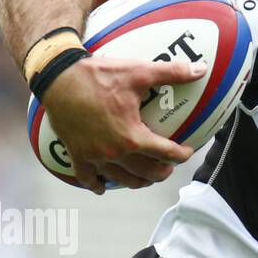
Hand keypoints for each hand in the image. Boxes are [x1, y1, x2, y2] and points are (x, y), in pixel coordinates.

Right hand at [41, 54, 204, 191]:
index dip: (182, 155)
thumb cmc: (97, 74)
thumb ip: (170, 73)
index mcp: (132, 137)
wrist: (57, 77)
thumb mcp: (137, 72)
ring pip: (123, 180)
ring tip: (145, 175)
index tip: (187, 151)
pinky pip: (88, 179)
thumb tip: (201, 70)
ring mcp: (94, 157)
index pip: (166, 154)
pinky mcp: (76, 155)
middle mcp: (114, 153)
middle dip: (162, 172)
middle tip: (168, 166)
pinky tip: (103, 187)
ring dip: (138, 181)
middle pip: (147, 173)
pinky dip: (98, 185)